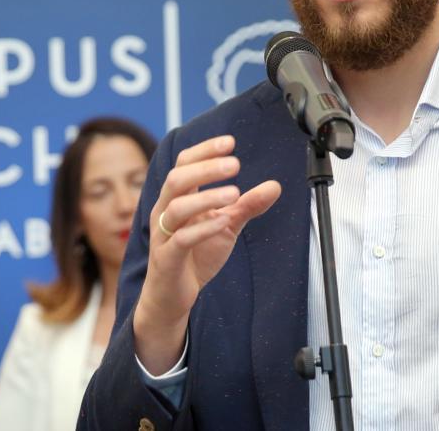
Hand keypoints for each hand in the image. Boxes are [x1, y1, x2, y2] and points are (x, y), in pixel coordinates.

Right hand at [133, 135, 280, 372]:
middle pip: (177, 179)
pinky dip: (202, 229)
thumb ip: (247, 206)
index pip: (184, 164)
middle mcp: (164, 212)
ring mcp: (163, 235)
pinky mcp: (167, 259)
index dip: (204, 150)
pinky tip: (222, 222)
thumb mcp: (226, 226)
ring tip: (235, 193)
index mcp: (176, 198)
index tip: (230, 142)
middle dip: (205, 168)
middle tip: (235, 164)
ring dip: (206, 197)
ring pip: (176, 207)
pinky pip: (180, 240)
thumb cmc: (195, 256)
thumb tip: (275, 185)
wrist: (173, 297)